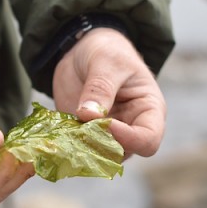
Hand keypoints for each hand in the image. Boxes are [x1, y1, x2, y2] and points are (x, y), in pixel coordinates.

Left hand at [52, 28, 166, 157]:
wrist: (84, 51)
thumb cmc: (108, 51)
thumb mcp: (106, 62)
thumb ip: (100, 88)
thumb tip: (89, 115)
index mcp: (148, 111)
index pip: (147, 140)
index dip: (128, 138)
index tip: (105, 123)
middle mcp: (130, 129)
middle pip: (121, 153)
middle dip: (100, 144)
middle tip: (81, 125)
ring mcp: (106, 135)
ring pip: (97, 156)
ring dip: (81, 146)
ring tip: (69, 126)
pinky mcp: (83, 136)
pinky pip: (77, 149)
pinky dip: (67, 144)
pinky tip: (59, 130)